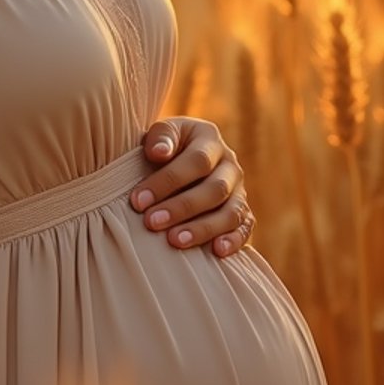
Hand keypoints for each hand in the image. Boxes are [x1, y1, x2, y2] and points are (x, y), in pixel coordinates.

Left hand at [129, 117, 255, 257]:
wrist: (176, 159)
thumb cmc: (163, 147)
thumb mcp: (161, 133)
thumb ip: (160, 138)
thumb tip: (158, 152)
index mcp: (210, 139)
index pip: (196, 161)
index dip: (168, 181)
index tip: (138, 201)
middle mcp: (230, 165)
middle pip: (215, 189)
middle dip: (182, 208)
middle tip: (151, 222)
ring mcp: (239, 191)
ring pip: (231, 212)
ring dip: (203, 228)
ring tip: (175, 241)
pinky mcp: (242, 214)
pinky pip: (245, 228)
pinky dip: (234, 240)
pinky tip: (217, 251)